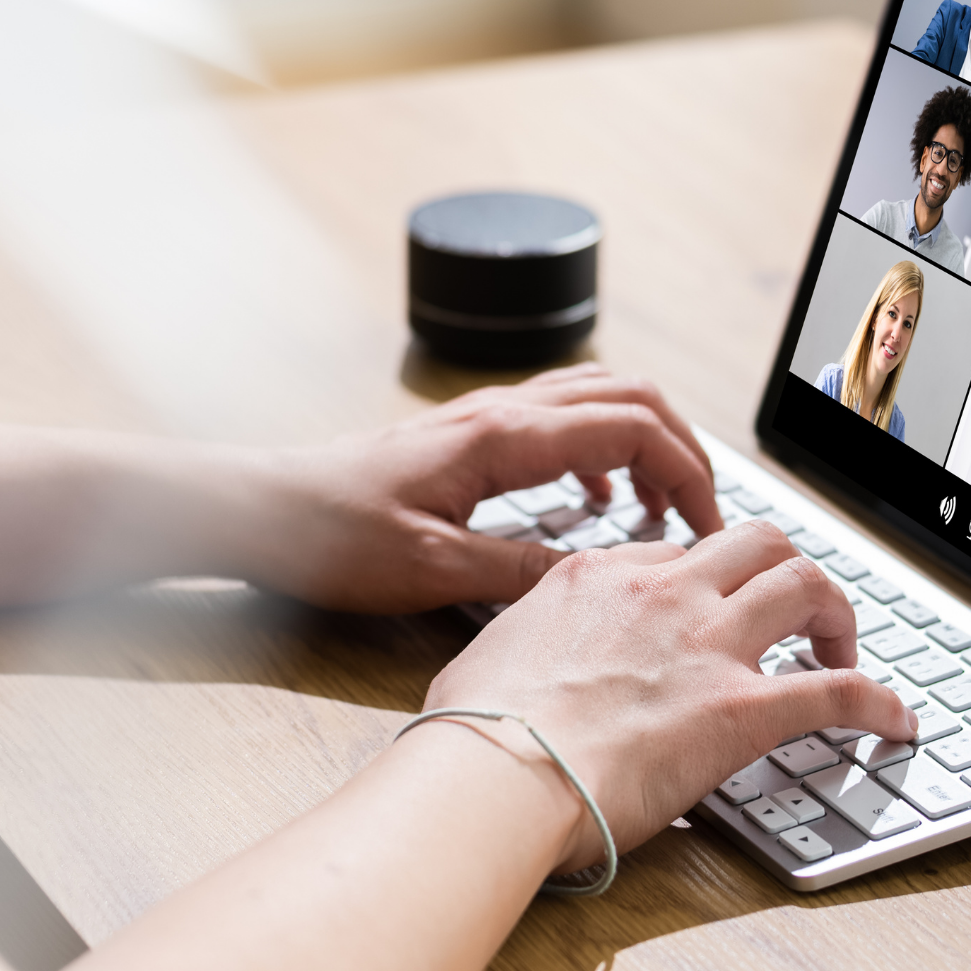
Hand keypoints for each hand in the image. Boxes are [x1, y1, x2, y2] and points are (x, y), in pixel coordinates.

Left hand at [236, 364, 722, 612]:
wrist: (262, 513)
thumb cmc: (331, 538)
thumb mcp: (433, 571)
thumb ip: (522, 571)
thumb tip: (599, 576)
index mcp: (502, 437)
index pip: (632, 426)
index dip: (687, 472)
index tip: (708, 527)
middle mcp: (500, 412)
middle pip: (630, 394)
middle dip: (682, 446)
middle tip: (701, 511)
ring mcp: (485, 418)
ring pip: (598, 397)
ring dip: (645, 441)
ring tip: (660, 507)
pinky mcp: (469, 437)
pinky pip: (561, 419)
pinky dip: (601, 448)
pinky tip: (595, 499)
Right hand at [421, 522, 918, 872]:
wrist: (497, 774)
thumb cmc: (477, 733)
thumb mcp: (488, 657)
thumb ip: (524, 646)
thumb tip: (521, 672)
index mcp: (597, 577)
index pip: (675, 555)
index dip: (703, 579)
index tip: (710, 609)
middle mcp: (662, 594)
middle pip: (756, 543)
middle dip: (785, 570)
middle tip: (792, 615)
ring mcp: (706, 645)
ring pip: (806, 583)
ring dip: (837, 613)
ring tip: (843, 649)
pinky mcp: (742, 709)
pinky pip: (837, 691)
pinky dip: (879, 704)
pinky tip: (898, 723)